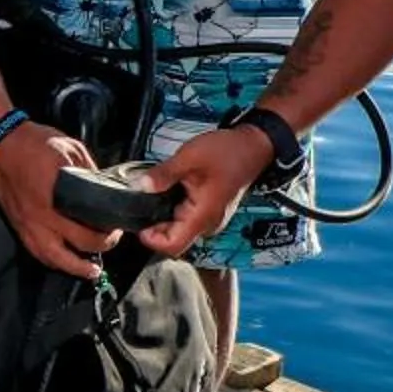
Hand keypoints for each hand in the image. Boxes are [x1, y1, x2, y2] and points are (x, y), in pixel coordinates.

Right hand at [0, 121, 112, 279]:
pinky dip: (52, 261)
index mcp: (59, 196)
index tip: (118, 226)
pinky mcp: (18, 226)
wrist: (0, 143)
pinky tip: (63, 262)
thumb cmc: (35, 143)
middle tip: (110, 241)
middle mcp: (43, 216)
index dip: (108, 231)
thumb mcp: (71, 149)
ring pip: (53, 258)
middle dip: (99, 247)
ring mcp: (28, 224)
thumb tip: (105, 189)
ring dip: (74, 268)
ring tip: (90, 272)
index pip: (89, 225)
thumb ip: (90, 171)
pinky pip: (36, 252)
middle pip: (77, 244)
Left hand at [138, 123, 273, 255]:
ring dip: (164, 216)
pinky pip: (188, 218)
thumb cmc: (228, 151)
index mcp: (203, 216)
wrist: (254, 145)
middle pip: (174, 239)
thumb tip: (141, 186)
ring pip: (180, 229)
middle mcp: (208, 224)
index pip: (173, 246)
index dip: (151, 239)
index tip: (138, 223)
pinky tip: (169, 191)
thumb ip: (164, 174)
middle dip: (154, 225)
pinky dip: (174, 209)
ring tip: (155, 194)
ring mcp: (211, 218)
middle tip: (141, 203)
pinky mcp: (211, 211)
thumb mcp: (189, 158)